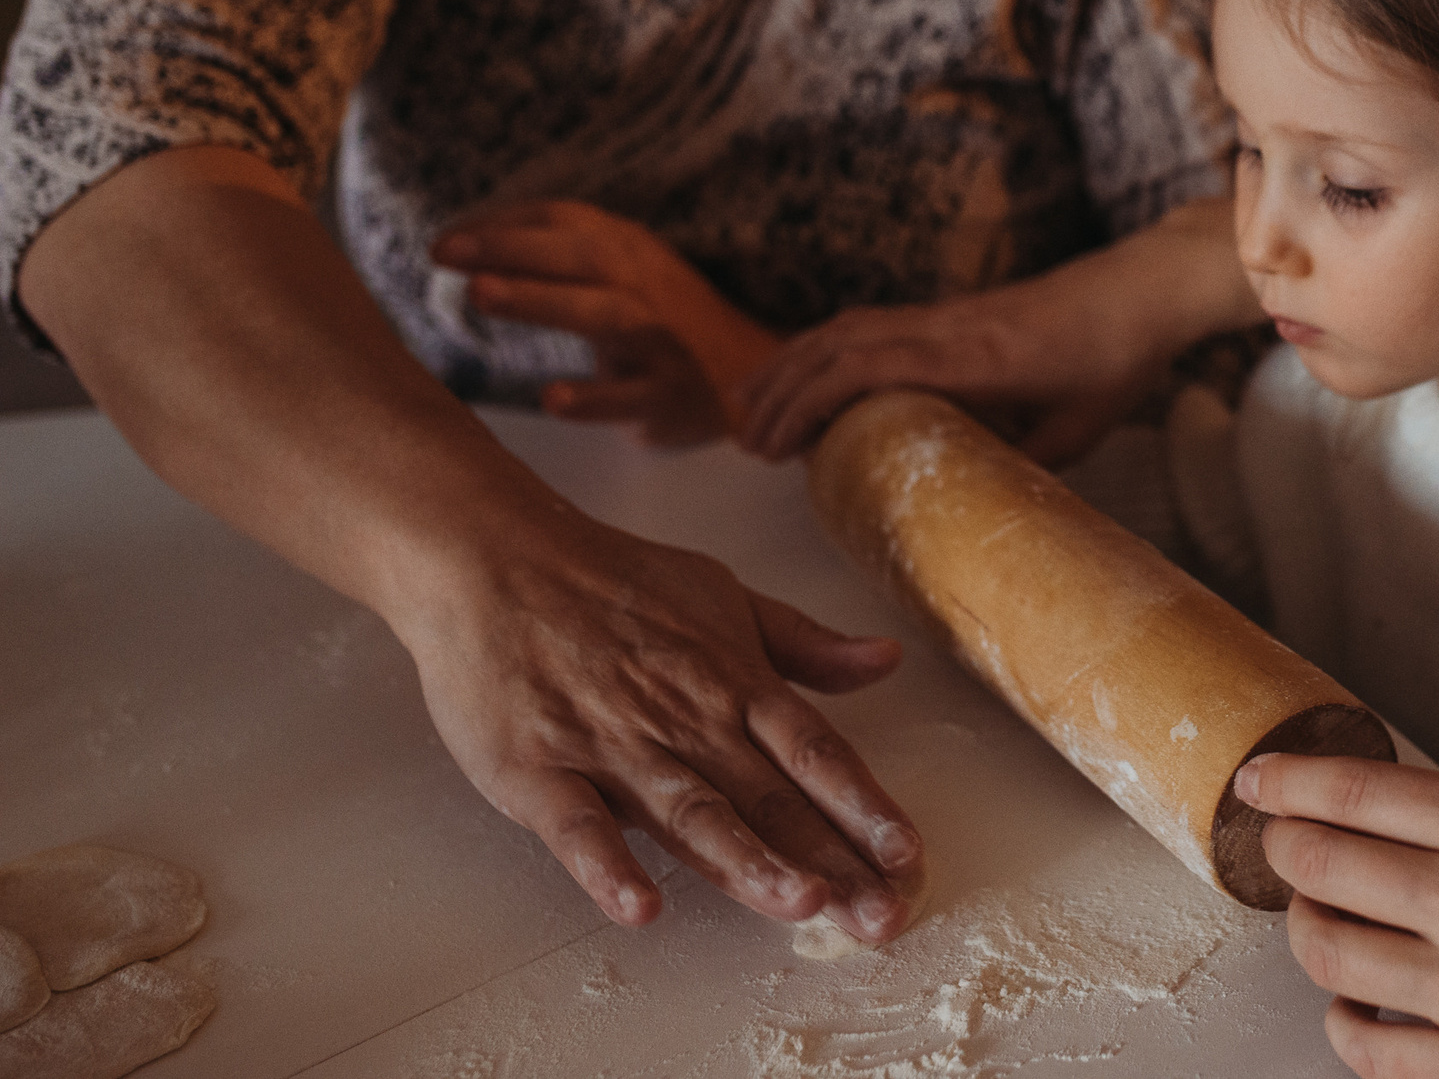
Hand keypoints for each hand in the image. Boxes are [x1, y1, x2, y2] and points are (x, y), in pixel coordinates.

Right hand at [399, 505, 926, 941]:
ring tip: (800, 904)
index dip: (865, 805)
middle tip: (881, 915)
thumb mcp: (726, 598)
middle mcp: (687, 720)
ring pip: (693, 814)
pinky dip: (609, 866)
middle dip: (832, 860)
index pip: (816, 753)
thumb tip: (887, 659)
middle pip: (771, 799)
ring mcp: (613, 747)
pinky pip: (578, 826)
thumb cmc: (614, 583)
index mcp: (735, 682)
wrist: (495, 558)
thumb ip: (805, 644)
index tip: (909, 854)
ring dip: (749, 862)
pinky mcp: (539, 769)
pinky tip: (641, 907)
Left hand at [433, 202, 777, 446]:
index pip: (565, 222)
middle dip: (513, 248)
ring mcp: (661, 342)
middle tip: (447, 252)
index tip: (445, 242)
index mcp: (628, 251)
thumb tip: (463, 244)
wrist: (748, 373)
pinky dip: (594, 397)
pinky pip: (630, 397)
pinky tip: (552, 399)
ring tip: (481, 294)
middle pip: (582, 255)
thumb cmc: (661, 321)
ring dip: (541, 300)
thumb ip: (554, 257)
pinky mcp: (667, 396)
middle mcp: (646, 288)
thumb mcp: (619, 273)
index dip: (504, 224)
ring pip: (605, 315)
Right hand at [738, 196, 1259, 465]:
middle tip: (749, 445)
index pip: (864, 365)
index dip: (808, 401)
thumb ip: (1024, 467)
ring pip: (847, 327)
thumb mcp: (1076, 433)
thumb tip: (981, 513)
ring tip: (753, 408)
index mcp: (970, 357)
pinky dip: (829, 347)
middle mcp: (946, 327)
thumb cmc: (1115, 361)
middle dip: (782, 391)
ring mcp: (947, 314)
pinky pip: (874, 322)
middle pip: (837, 344)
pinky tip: (812, 373)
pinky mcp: (954, 311)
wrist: (1141, 289)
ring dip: (794, 363)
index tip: (774, 446)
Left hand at [1233, 753, 1438, 1078]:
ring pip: (1326, 953)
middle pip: (1319, 865)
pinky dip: (1342, 1020)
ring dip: (1304, 931)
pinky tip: (1354, 1002)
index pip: (1355, 789)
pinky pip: (1365, 1045)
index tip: (1258, 781)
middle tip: (1282, 848)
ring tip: (1316, 921)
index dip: (1286, 782)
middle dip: (1283, 851)